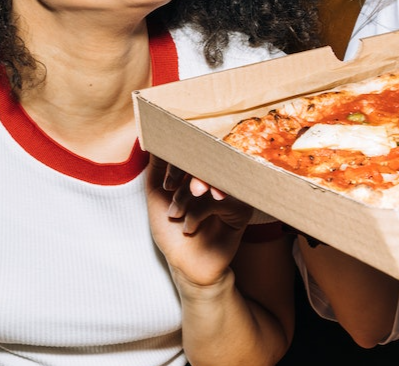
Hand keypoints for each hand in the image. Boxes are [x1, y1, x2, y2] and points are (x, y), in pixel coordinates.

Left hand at [147, 158, 252, 288]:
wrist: (185, 264)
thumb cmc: (171, 231)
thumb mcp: (156, 194)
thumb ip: (157, 165)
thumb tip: (156, 134)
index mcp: (198, 170)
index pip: (192, 150)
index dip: (177, 162)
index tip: (165, 185)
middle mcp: (216, 176)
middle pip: (207, 159)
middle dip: (186, 174)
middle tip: (172, 189)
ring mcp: (230, 190)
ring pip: (214, 177)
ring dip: (189, 196)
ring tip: (176, 214)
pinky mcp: (242, 206)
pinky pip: (224, 198)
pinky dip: (200, 212)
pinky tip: (190, 228)